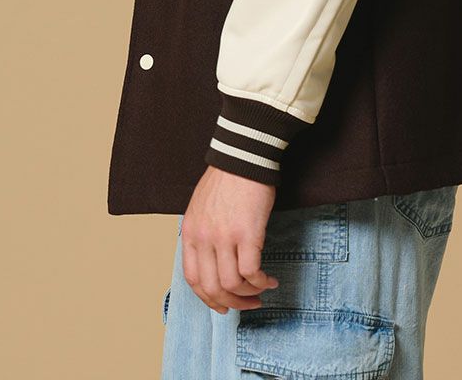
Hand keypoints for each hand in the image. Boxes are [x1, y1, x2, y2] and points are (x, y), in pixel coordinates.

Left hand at [180, 165, 280, 313]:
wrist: (243, 156)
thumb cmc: (226, 178)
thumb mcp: (201, 206)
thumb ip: (202, 233)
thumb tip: (212, 260)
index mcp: (190, 232)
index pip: (193, 279)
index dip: (208, 299)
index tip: (223, 305)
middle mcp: (204, 238)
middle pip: (212, 288)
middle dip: (231, 303)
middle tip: (248, 304)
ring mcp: (224, 237)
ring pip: (232, 284)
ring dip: (249, 294)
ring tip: (262, 290)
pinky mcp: (247, 233)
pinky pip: (251, 271)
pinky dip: (261, 281)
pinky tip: (270, 279)